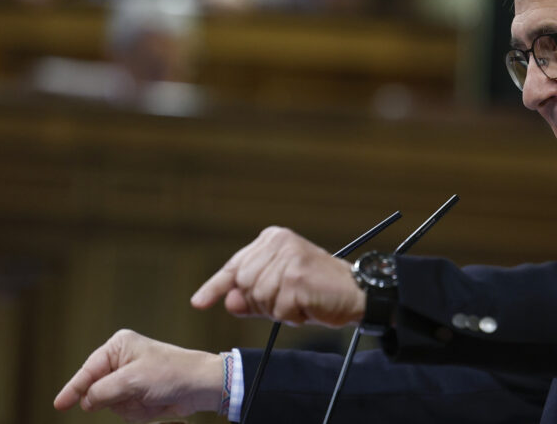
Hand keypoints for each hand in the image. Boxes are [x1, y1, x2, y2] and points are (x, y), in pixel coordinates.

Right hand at [53, 329, 222, 422]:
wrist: (201, 387)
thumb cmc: (171, 373)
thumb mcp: (133, 381)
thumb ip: (103, 391)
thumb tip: (85, 401)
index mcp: (119, 347)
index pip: (88, 370)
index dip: (73, 389)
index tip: (59, 405)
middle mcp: (121, 360)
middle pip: (97, 391)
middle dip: (115, 399)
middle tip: (137, 395)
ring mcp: (129, 379)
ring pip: (111, 404)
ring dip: (130, 408)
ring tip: (150, 398)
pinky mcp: (138, 394)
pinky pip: (125, 411)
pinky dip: (138, 413)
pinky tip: (154, 404)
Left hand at [191, 226, 364, 326]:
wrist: (357, 292)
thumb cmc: (320, 290)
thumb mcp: (280, 290)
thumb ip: (252, 295)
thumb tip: (228, 302)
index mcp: (272, 239)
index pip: (234, 266)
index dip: (216, 287)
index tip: (198, 302)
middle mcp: (278, 243)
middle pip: (244, 285)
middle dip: (261, 302)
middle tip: (289, 301)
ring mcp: (287, 260)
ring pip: (259, 299)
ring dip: (279, 310)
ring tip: (302, 301)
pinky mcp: (296, 278)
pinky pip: (278, 310)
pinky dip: (292, 316)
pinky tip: (309, 307)